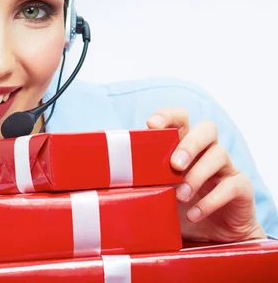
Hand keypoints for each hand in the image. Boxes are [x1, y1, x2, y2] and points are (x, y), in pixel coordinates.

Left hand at [147, 108, 266, 242]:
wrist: (213, 237)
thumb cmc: (180, 207)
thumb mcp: (158, 192)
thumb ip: (141, 180)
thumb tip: (112, 177)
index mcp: (185, 146)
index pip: (180, 119)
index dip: (168, 116)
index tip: (151, 124)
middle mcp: (207, 152)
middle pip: (207, 128)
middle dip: (189, 144)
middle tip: (174, 165)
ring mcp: (226, 168)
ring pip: (219, 154)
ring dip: (197, 175)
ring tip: (180, 196)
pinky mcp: (241, 188)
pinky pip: (231, 185)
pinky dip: (210, 200)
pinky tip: (194, 214)